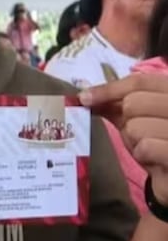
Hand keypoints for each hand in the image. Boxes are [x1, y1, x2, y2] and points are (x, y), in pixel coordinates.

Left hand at [81, 73, 167, 203]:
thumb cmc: (156, 144)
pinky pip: (146, 147)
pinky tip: (154, 159)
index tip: (84, 98)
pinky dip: (143, 154)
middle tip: (139, 135)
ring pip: (136, 126)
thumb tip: (85, 95)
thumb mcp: (137, 120)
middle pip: (134, 102)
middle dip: (127, 121)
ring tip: (150, 148)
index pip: (140, 82)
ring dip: (135, 141)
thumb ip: (116, 105)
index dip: (109, 88)